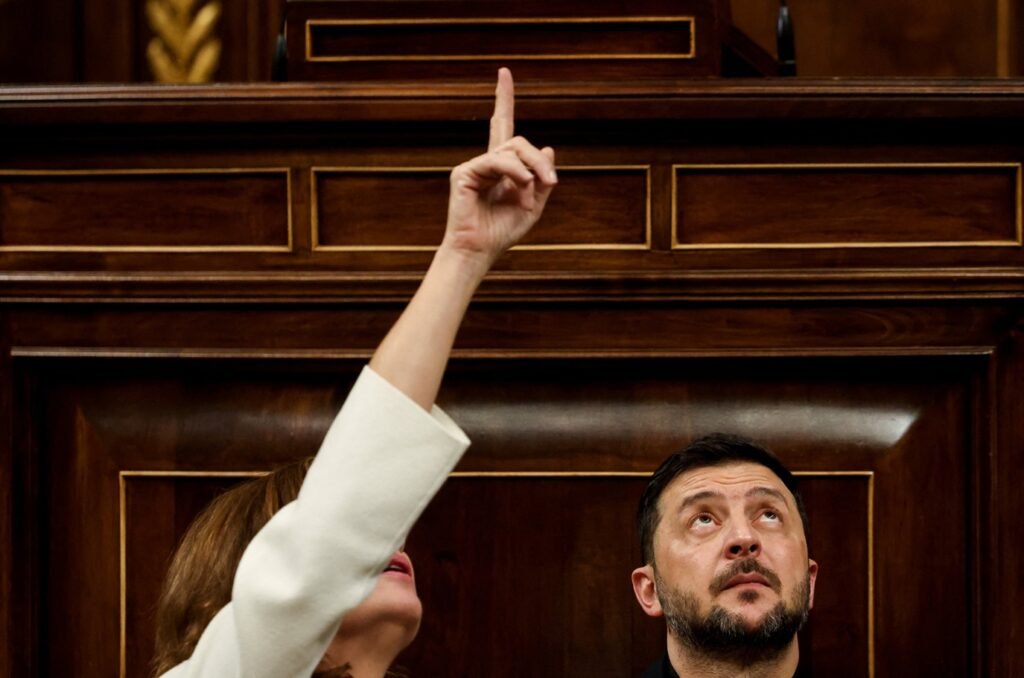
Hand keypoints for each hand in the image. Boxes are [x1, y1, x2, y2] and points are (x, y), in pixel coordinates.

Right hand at [441, 67, 557, 271]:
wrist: (480, 251)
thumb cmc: (502, 232)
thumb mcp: (533, 206)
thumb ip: (541, 179)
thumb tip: (549, 149)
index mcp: (501, 168)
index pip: (502, 126)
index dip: (504, 99)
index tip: (503, 72)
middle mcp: (486, 162)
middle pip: (518, 141)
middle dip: (538, 159)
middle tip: (552, 181)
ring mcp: (474, 166)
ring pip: (512, 150)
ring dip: (530, 170)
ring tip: (534, 192)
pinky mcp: (464, 173)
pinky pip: (497, 162)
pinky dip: (515, 174)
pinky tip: (521, 189)